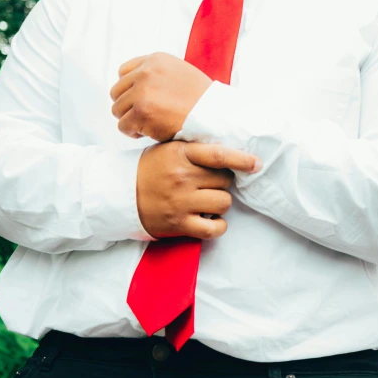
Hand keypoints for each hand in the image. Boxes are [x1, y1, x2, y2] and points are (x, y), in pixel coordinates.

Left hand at [110, 52, 212, 141]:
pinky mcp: (141, 112)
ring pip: (117, 109)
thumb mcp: (180, 72)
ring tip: (148, 124)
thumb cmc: (201, 100)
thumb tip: (132, 83)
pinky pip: (123, 126)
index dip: (130, 89)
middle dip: (128, 106)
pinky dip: (133, 133)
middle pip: (116, 91)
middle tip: (144, 116)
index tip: (141, 101)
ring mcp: (143, 92)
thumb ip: (157, 73)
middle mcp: (146, 72)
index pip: (124, 72)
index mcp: (155, 60)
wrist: (215, 116)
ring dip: (130, 120)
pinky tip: (149, 133)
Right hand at [136, 140, 261, 239]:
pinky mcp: (179, 224)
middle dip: (222, 182)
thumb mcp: (169, 150)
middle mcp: (182, 177)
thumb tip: (230, 152)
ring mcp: (181, 202)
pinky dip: (218, 226)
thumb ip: (195, 149)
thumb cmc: (149, 169)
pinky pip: (214, 229)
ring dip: (220, 203)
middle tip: (209, 183)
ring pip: (223, 202)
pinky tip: (210, 220)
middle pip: (225, 180)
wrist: (120, 195)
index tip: (256, 164)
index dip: (242, 159)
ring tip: (207, 201)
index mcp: (181, 154)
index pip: (219, 155)